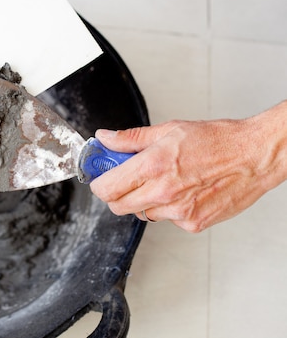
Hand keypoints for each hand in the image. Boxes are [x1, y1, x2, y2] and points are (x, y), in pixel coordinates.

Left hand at [90, 102, 286, 232]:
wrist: (255, 156)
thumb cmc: (217, 140)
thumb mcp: (169, 130)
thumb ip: (131, 139)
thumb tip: (105, 138)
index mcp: (153, 165)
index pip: (106, 188)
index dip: (99, 184)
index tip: (100, 177)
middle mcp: (163, 192)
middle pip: (117, 206)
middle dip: (116, 194)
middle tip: (126, 179)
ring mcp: (179, 211)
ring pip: (142, 213)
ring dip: (144, 201)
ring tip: (164, 181)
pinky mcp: (193, 224)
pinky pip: (167, 220)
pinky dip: (168, 209)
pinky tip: (184, 191)